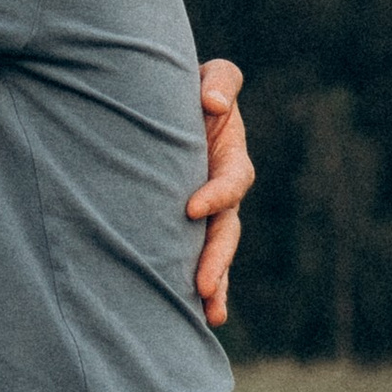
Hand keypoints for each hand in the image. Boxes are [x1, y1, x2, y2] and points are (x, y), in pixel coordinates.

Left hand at [187, 59, 252, 327]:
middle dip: (218, 258)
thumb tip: (213, 102)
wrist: (156, 103)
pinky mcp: (183, 226)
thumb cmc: (185, 87)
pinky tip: (191, 317)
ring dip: (214, 284)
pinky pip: (192, 258)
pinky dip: (197, 286)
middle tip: (203, 285)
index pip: (234, 180)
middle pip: (228, 230)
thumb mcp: (208, 75)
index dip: (218, 194)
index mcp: (230, 157)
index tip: (191, 208)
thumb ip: (220, 80)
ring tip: (208, 313)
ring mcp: (206, 213)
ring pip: (216, 252)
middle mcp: (222, 191)